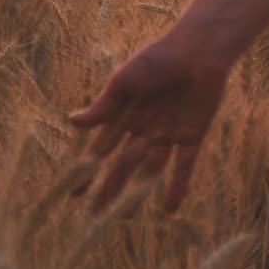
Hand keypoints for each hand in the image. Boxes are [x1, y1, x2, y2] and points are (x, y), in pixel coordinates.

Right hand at [68, 31, 231, 213]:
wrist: (197, 50)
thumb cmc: (157, 59)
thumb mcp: (125, 81)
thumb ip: (103, 106)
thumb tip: (71, 122)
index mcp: (125, 114)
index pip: (102, 150)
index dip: (88, 172)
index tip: (74, 194)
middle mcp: (144, 129)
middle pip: (124, 166)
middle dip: (109, 190)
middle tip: (96, 217)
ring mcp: (168, 134)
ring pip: (150, 171)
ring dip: (138, 194)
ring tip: (125, 218)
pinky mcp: (192, 136)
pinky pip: (183, 166)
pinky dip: (178, 186)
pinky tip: (170, 209)